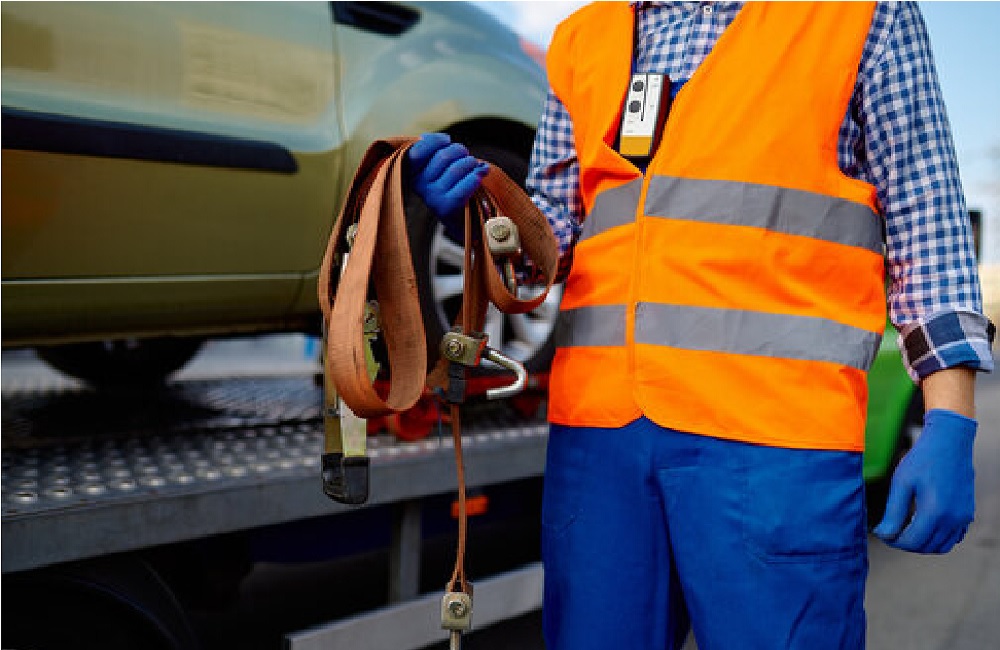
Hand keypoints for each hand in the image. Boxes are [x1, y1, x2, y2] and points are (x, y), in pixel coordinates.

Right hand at [408, 133, 488, 241]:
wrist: (461, 216)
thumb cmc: (450, 183)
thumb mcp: (436, 165)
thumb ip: (431, 148)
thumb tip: (433, 138)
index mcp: (412, 173)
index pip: (417, 151)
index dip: (436, 141)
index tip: (447, 140)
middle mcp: (419, 186)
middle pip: (442, 156)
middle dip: (459, 150)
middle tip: (465, 155)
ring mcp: (432, 197)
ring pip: (455, 168)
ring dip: (470, 163)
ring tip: (474, 166)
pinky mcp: (447, 207)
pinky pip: (465, 185)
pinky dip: (476, 176)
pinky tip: (481, 174)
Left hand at [873, 408, 976, 552]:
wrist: (950, 442)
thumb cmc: (924, 458)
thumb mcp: (902, 483)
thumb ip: (893, 512)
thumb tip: (884, 533)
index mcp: (935, 511)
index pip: (912, 541)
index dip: (894, 541)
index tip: (883, 534)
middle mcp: (953, 518)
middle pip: (927, 547)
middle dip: (906, 543)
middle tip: (891, 532)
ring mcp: (963, 517)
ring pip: (942, 546)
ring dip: (923, 544)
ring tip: (905, 530)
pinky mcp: (967, 513)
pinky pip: (953, 537)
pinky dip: (938, 538)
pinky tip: (923, 525)